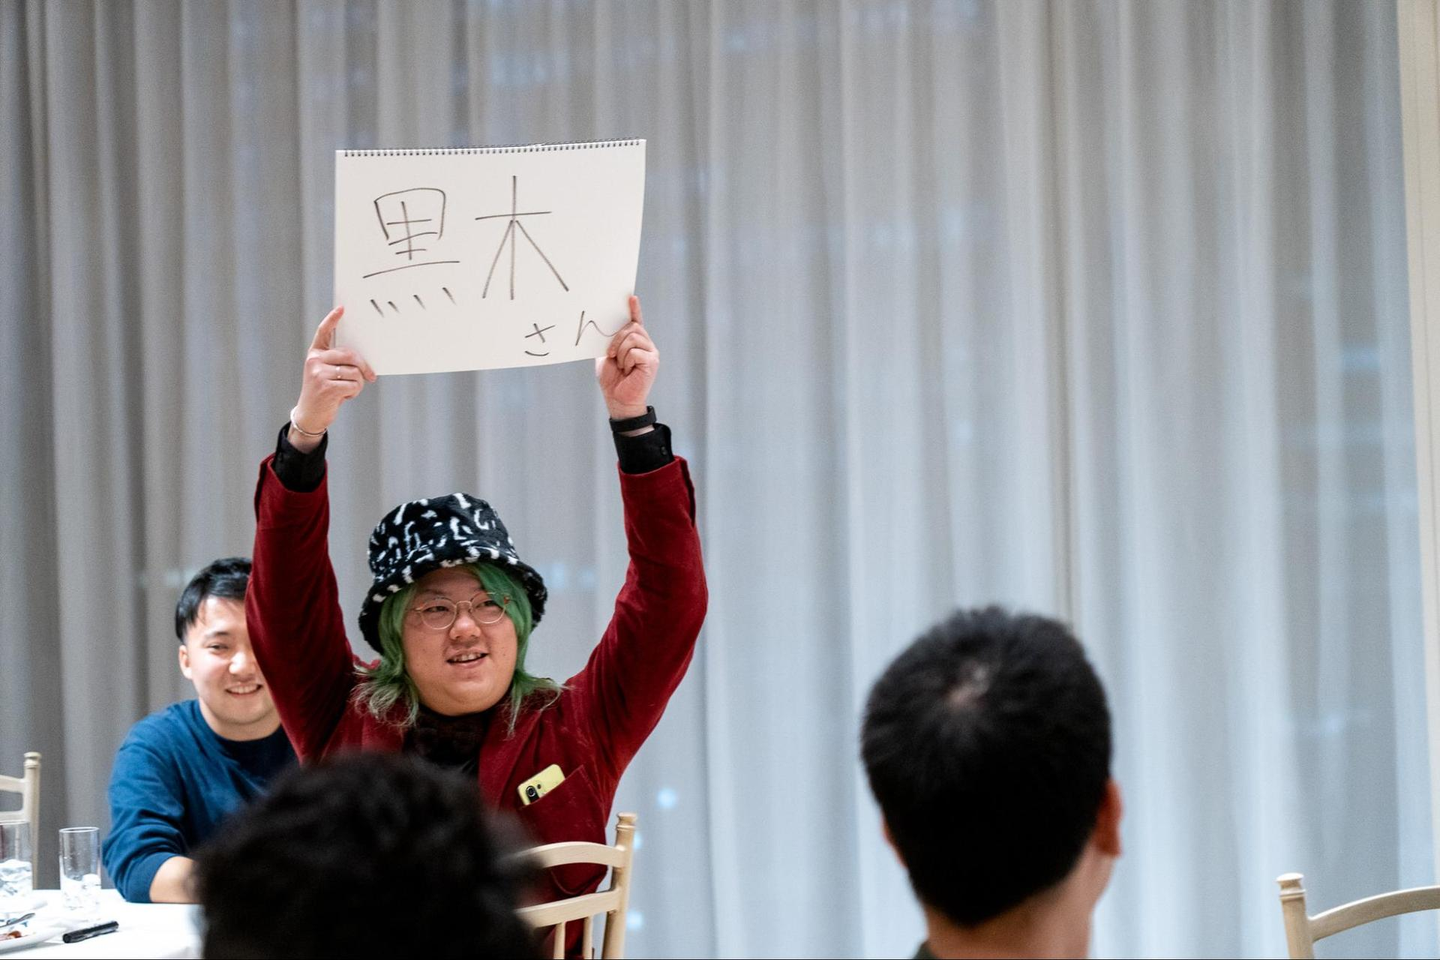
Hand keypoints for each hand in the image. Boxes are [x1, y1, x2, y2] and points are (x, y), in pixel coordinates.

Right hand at [289, 306, 375, 450]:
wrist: (310, 414)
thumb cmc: (323, 392)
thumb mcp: (325, 374)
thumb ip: (338, 363)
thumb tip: (362, 360)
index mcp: (315, 354)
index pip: (323, 332)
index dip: (332, 319)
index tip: (342, 309)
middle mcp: (314, 360)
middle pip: (350, 354)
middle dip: (364, 367)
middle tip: (371, 376)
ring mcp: (318, 373)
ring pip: (354, 372)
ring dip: (358, 383)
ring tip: (347, 390)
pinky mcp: (325, 387)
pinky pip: (354, 385)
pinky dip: (354, 393)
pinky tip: (344, 397)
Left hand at [595, 295, 657, 420]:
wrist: (618, 400)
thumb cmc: (613, 380)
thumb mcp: (607, 356)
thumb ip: (609, 342)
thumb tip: (606, 328)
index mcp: (635, 343)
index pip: (636, 322)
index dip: (634, 310)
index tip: (631, 297)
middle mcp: (646, 345)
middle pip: (632, 327)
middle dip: (616, 339)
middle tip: (610, 354)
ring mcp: (651, 352)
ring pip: (632, 338)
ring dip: (620, 352)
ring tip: (621, 366)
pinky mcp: (652, 361)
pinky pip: (635, 351)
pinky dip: (626, 360)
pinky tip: (628, 370)